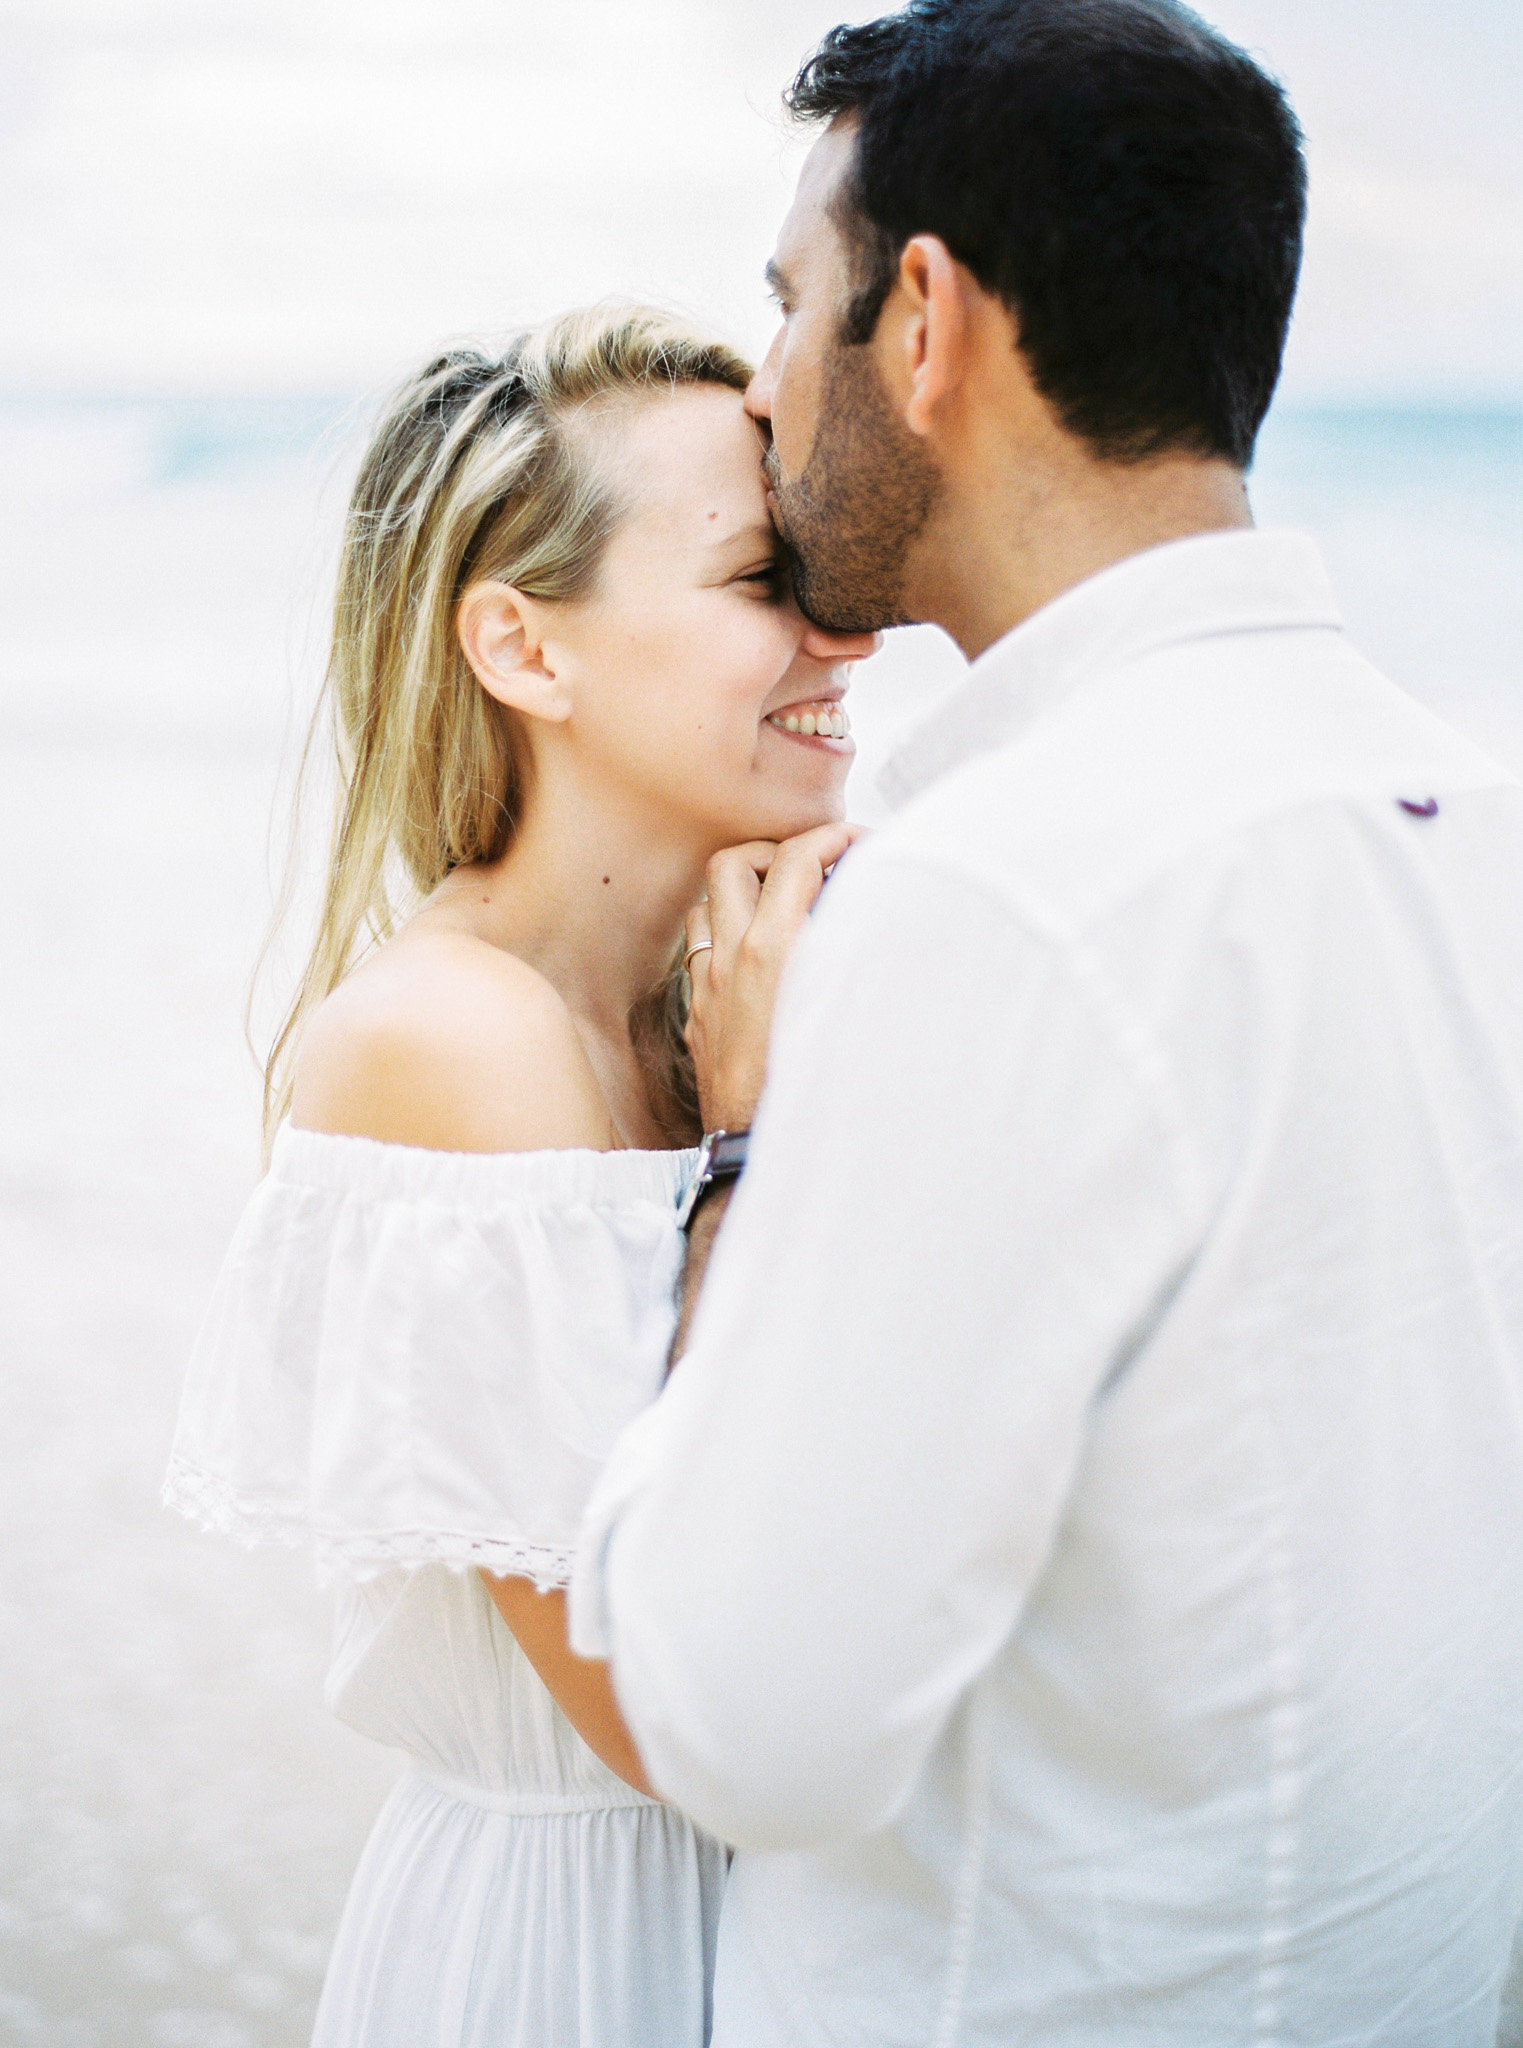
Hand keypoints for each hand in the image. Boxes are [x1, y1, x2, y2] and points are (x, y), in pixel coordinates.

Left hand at [684, 822, 865, 1131]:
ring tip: (782, 903)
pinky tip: (759, 957)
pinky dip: (726, 937)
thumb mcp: (855, 1008)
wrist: (760, 1154)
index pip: (797, 858)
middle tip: (811, 866)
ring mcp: (707, 987)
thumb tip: (890, 917)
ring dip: (742, 892)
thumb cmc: (816, 1091)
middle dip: (775, 852)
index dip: (833, 837)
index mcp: (774, 950)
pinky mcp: (698, 1018)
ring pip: (706, 905)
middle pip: (734, 863)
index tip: (859, 843)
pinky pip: (700, 953)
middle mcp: (731, 959)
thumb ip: (869, 952)